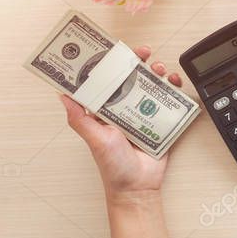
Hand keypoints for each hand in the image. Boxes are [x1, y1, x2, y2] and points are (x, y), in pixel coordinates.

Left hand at [60, 45, 183, 201]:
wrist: (139, 187)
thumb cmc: (113, 167)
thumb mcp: (94, 139)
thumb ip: (79, 119)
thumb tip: (61, 96)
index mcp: (107, 110)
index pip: (108, 80)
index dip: (113, 63)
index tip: (116, 50)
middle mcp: (126, 109)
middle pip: (133, 78)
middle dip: (139, 62)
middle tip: (145, 53)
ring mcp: (146, 114)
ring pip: (152, 86)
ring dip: (158, 73)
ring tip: (161, 69)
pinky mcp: (163, 122)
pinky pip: (170, 102)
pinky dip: (174, 90)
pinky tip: (175, 83)